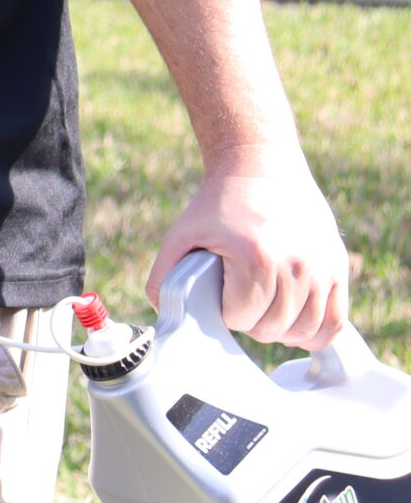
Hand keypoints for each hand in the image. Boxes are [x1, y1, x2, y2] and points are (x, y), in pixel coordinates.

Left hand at [148, 148, 349, 349]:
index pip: (241, 319)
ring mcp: (322, 268)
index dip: (225, 312)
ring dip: (281, 331)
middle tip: (240, 301)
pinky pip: (335, 322)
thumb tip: (164, 312)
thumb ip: (165, 275)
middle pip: (272, 328)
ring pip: (304, 331)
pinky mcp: (338, 267)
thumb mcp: (183, 233)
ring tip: (265, 314)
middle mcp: (296, 266)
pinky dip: (316, 334)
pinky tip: (296, 328)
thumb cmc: (220, 204)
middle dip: (250, 321)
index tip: (220, 294)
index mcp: (256, 260)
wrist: (261, 167)